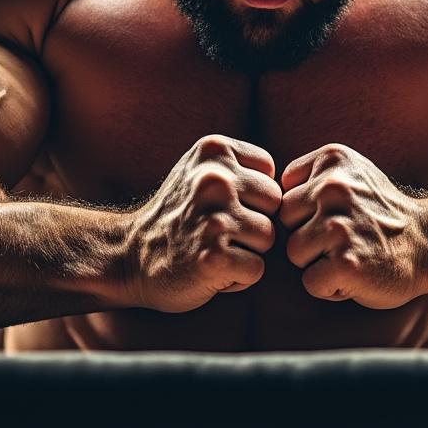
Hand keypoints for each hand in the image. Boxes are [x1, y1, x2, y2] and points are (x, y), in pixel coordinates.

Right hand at [125, 135, 280, 312]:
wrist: (128, 257)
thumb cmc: (179, 217)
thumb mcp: (203, 171)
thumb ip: (242, 167)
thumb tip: (298, 184)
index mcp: (215, 149)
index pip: (271, 176)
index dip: (252, 200)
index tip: (219, 208)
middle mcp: (214, 179)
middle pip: (275, 206)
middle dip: (254, 225)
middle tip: (216, 233)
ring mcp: (213, 217)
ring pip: (269, 238)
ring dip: (247, 252)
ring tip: (213, 249)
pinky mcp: (213, 256)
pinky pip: (257, 269)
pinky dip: (238, 278)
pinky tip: (210, 271)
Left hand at [279, 143, 427, 308]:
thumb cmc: (380, 216)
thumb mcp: (349, 174)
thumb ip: (310, 177)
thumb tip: (261, 198)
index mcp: (331, 159)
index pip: (284, 193)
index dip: (306, 214)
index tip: (338, 215)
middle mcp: (333, 188)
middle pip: (284, 223)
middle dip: (307, 237)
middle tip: (345, 239)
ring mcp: (339, 225)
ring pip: (294, 253)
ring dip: (318, 263)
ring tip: (350, 255)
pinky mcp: (345, 262)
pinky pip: (310, 282)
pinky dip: (330, 287)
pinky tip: (357, 274)